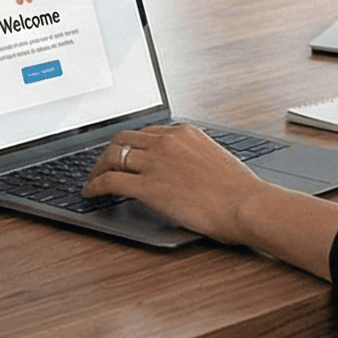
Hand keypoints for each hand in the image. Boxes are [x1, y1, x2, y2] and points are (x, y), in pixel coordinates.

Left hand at [82, 124, 270, 241]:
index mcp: (184, 133)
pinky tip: (90, 192)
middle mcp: (166, 142)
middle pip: (123, 140)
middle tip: (103, 165)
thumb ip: (195, 159)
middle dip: (109, 152)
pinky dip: (95, 186)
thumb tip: (185, 172)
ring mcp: (155, 163)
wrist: (247, 205)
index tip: (126, 153)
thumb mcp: (217, 161)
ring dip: (97, 168)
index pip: (146, 132)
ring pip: (112, 157)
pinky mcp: (147, 186)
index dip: (131, 144)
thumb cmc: (241, 192)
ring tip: (92, 179)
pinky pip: (110, 181)